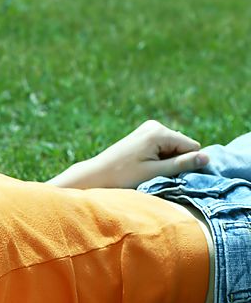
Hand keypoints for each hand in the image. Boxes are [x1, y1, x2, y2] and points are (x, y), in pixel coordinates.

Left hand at [49, 120, 208, 188]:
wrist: (95, 175)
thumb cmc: (122, 176)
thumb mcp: (155, 173)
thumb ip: (181, 165)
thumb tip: (207, 158)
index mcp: (159, 132)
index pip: (191, 147)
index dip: (184, 163)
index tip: (166, 174)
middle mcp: (155, 126)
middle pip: (182, 146)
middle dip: (173, 162)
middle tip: (152, 173)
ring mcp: (148, 129)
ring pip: (172, 148)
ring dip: (164, 162)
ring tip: (144, 170)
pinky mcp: (142, 135)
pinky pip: (161, 147)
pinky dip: (156, 159)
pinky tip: (141, 165)